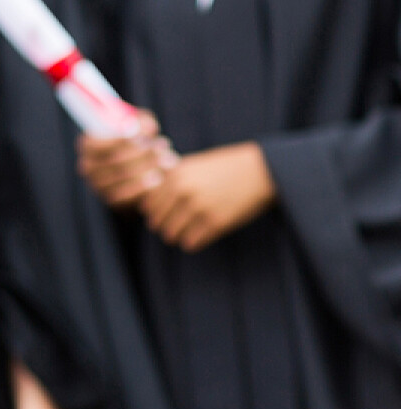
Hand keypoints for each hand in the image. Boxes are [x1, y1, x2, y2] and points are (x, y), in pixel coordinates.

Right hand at [76, 110, 175, 209]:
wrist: (132, 172)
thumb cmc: (134, 143)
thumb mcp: (137, 127)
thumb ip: (141, 122)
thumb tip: (146, 128)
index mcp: (88, 144)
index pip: (103, 142)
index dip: (126, 141)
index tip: (149, 137)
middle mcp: (87, 166)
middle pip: (116, 159)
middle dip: (143, 153)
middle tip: (165, 147)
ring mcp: (97, 184)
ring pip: (123, 176)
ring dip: (148, 168)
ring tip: (168, 160)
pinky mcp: (109, 199)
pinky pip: (126, 194)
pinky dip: (143, 186)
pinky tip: (159, 178)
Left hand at [138, 141, 275, 251]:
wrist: (263, 170)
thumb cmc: (227, 167)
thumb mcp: (194, 165)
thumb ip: (171, 181)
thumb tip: (146, 204)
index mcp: (175, 175)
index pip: (148, 206)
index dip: (155, 213)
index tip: (167, 215)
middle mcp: (183, 191)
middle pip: (157, 222)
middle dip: (165, 227)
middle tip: (177, 227)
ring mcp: (198, 207)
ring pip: (171, 235)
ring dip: (178, 237)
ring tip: (188, 232)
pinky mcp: (216, 223)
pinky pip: (190, 243)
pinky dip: (193, 242)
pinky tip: (201, 235)